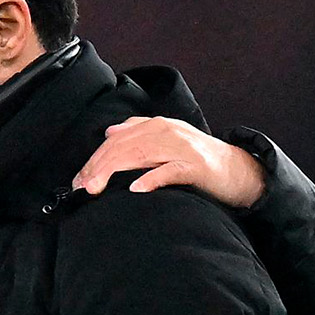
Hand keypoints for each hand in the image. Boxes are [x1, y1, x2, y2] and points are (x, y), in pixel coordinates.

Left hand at [72, 115, 264, 209]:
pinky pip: (169, 171)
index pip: (116, 141)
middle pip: (123, 147)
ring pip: (140, 155)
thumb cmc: (195, 160)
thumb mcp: (166, 141)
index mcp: (156, 125)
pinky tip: (135, 189)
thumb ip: (139, 134)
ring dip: (113, 172)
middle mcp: (166, 131)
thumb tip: (110, 132)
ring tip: (96, 189)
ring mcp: (181, 147)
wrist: (236, 169)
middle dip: (97, 167)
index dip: (94, 160)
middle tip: (82, 188)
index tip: (78, 181)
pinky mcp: (195, 166)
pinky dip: (151, 179)